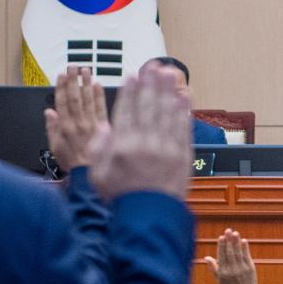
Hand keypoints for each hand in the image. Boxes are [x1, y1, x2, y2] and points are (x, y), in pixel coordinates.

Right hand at [44, 66, 109, 171]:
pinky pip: (102, 107)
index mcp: (65, 127)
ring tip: (85, 70)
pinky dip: (100, 95)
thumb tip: (49, 113)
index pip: (62, 102)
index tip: (61, 75)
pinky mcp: (105, 126)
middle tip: (73, 67)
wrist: (91, 175)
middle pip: (75, 97)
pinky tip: (99, 85)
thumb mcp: (54, 148)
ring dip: (87, 83)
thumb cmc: (74, 163)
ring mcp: (93, 124)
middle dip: (74, 80)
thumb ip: (52, 129)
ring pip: (89, 99)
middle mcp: (79, 123)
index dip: (61, 87)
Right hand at [89, 63, 192, 201]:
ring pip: (167, 113)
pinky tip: (184, 97)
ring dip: (168, 91)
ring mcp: (166, 148)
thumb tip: (103, 127)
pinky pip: (183, 128)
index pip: (126, 112)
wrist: (149, 217)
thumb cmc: (122, 199)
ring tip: (168, 73)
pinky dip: (184, 112)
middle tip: (153, 65)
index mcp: (122, 147)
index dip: (129, 91)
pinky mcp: (182, 155)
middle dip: (150, 83)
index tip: (132, 75)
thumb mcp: (98, 176)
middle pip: (148, 107)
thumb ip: (99, 150)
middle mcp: (145, 144)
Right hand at [204, 228, 263, 283]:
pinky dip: (245, 248)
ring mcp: (241, 268)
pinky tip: (243, 241)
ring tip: (235, 233)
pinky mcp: (250, 267)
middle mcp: (231, 270)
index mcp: (223, 272)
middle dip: (229, 241)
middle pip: (229, 253)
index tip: (221, 237)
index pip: (221, 256)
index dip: (221, 246)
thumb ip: (213, 267)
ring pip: (238, 253)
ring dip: (236, 242)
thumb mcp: (219, 279)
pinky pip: (246, 256)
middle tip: (228, 230)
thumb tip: (206, 257)